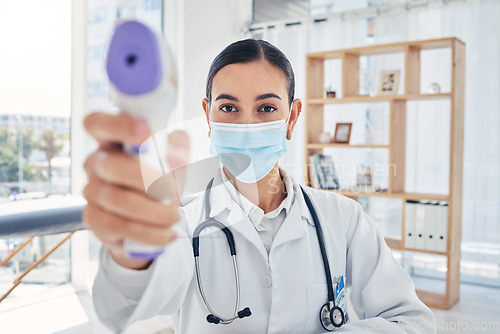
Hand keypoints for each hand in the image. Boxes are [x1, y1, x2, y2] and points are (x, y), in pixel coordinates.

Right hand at [82, 112, 183, 268]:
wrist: (149, 218)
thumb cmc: (158, 179)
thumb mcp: (174, 161)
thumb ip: (179, 149)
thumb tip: (177, 156)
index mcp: (111, 141)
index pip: (97, 123)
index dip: (118, 125)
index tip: (147, 132)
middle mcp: (96, 163)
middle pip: (112, 166)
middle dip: (149, 181)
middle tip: (175, 192)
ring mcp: (91, 191)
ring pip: (119, 200)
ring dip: (154, 211)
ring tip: (175, 216)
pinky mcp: (93, 218)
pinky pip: (119, 226)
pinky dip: (149, 232)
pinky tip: (166, 233)